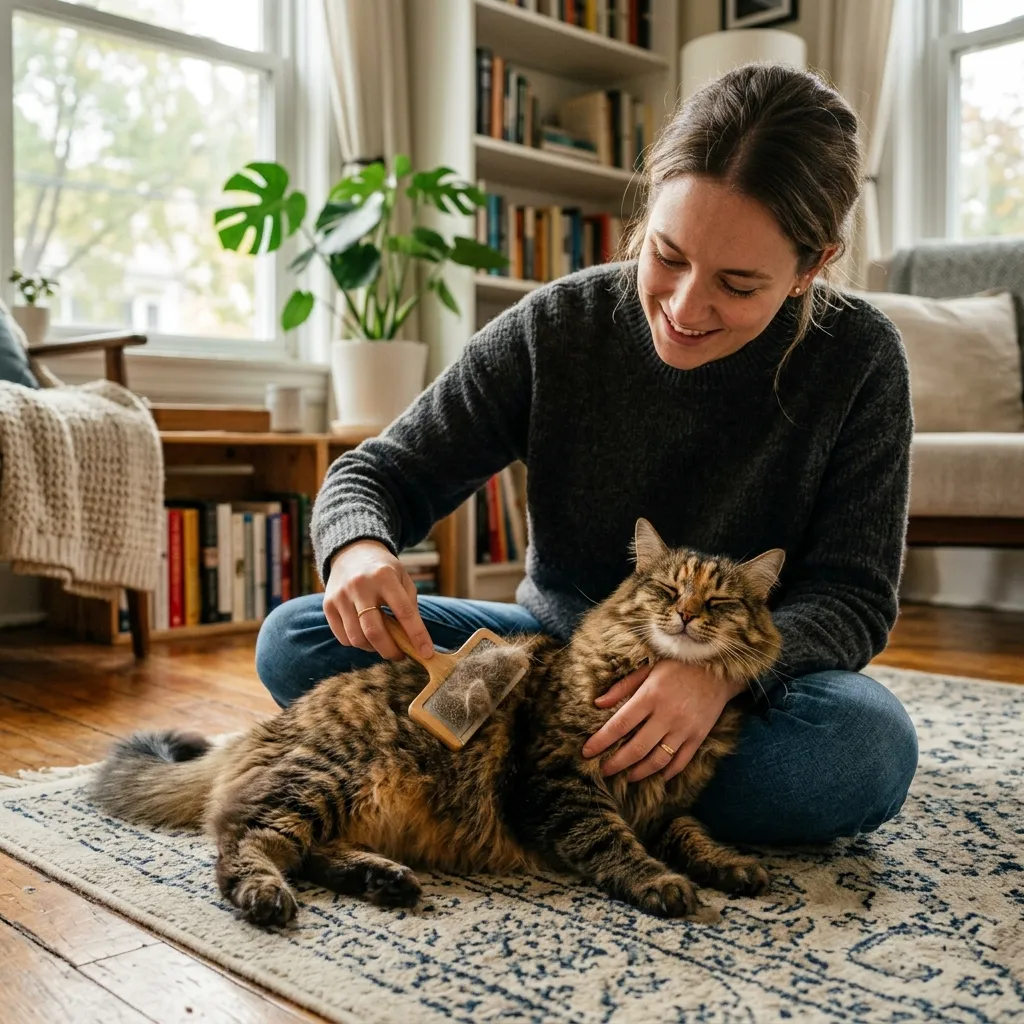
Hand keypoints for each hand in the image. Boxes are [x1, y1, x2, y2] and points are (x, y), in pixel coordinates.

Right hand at [324, 540, 433, 660]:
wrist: (352, 553)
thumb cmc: (383, 570)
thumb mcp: (402, 579)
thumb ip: (409, 606)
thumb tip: (414, 641)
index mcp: (385, 576)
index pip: (404, 611)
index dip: (417, 635)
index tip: (426, 653)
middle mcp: (360, 586)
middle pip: (375, 631)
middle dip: (390, 651)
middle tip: (400, 655)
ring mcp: (341, 596)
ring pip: (357, 638)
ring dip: (373, 648)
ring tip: (383, 643)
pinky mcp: (328, 605)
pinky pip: (343, 638)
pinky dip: (358, 643)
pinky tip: (366, 635)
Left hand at [580, 661, 735, 782]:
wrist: (719, 668)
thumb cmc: (678, 665)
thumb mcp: (649, 668)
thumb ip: (623, 687)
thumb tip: (598, 703)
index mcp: (651, 695)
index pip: (620, 724)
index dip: (601, 741)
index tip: (587, 752)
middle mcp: (667, 715)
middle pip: (636, 748)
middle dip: (616, 763)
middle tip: (603, 770)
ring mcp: (685, 728)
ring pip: (658, 760)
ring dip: (639, 772)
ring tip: (627, 776)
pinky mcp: (699, 736)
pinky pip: (681, 761)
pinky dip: (668, 772)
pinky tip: (657, 775)